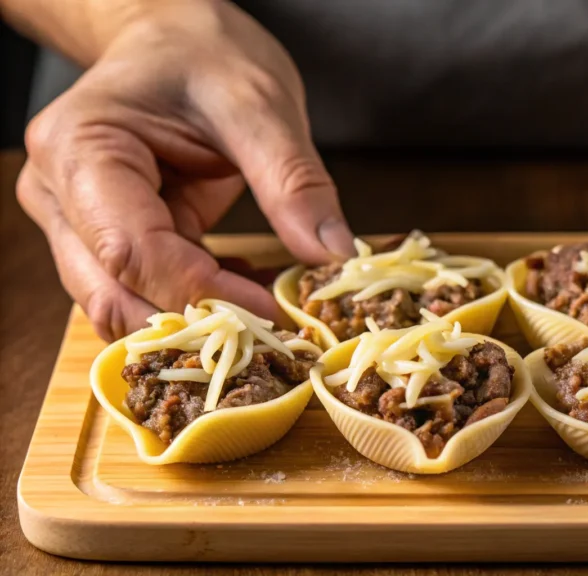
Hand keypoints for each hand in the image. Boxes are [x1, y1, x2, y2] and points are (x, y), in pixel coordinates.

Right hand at [16, 1, 354, 340]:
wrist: (177, 38)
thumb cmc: (206, 56)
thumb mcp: (260, 104)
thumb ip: (294, 180)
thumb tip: (331, 254)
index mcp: (81, 149)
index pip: (130, 250)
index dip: (201, 293)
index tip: (270, 312)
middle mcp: (60, 195)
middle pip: (113, 294)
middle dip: (193, 323)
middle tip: (272, 332)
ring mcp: (78, 223)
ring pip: (124, 307)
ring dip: (194, 322)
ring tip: (267, 311)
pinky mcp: (111, 239)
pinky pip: (148, 293)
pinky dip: (199, 303)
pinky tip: (249, 286)